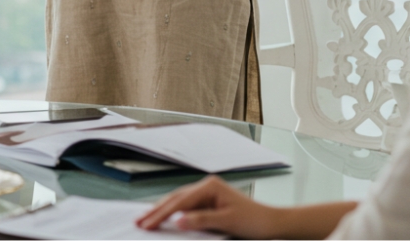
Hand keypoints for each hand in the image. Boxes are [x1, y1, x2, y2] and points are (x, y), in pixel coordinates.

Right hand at [137, 176, 278, 237]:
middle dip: (156, 211)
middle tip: (139, 221)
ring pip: (178, 202)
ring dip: (162, 211)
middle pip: (175, 199)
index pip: (179, 201)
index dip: (161, 214)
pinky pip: (186, 207)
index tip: (146, 223)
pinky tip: (164, 217)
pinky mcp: (209, 202)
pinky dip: (173, 213)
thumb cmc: (253, 220)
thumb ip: (200, 220)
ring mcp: (207, 193)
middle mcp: (207, 186)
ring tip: (145, 219)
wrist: (271, 223)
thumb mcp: (226, 222)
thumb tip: (178, 220)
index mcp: (210, 186)